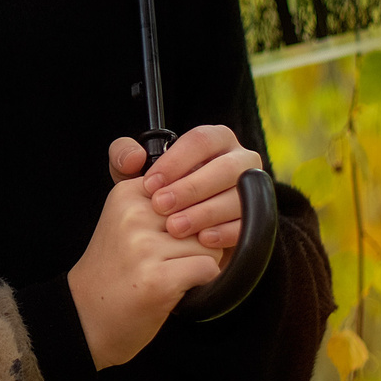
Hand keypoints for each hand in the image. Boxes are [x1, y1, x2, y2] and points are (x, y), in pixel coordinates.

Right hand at [65, 128, 261, 369]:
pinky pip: (209, 269)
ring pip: (209, 244)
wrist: (86, 316)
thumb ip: (163, 201)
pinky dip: (201, 282)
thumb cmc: (114, 271)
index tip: (169, 233)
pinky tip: (175, 287)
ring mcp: (144, 247)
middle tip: (166, 260)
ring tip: (168, 274)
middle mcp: (134, 215)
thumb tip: (217, 195)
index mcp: (127, 194)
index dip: (190, 214)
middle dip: (196, 240)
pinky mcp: (158, 278)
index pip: (188, 188)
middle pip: (201, 216)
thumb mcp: (127, 222)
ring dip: (198, 263)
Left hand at [112, 124, 264, 252]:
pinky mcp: (258, 221)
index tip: (151, 183)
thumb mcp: (134, 176)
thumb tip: (135, 157)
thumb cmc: (157, 196)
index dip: (176, 161)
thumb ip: (123, 157)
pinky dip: (224, 232)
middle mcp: (240, 160)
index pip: (201, 140)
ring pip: (238, 196)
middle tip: (161, 206)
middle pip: (225, 167)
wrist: (173, 236)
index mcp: (215, 140)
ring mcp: (253, 191)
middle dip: (190, 187)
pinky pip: (247, 224)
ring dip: (205, 212)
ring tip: (175, 227)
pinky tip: (201, 240)